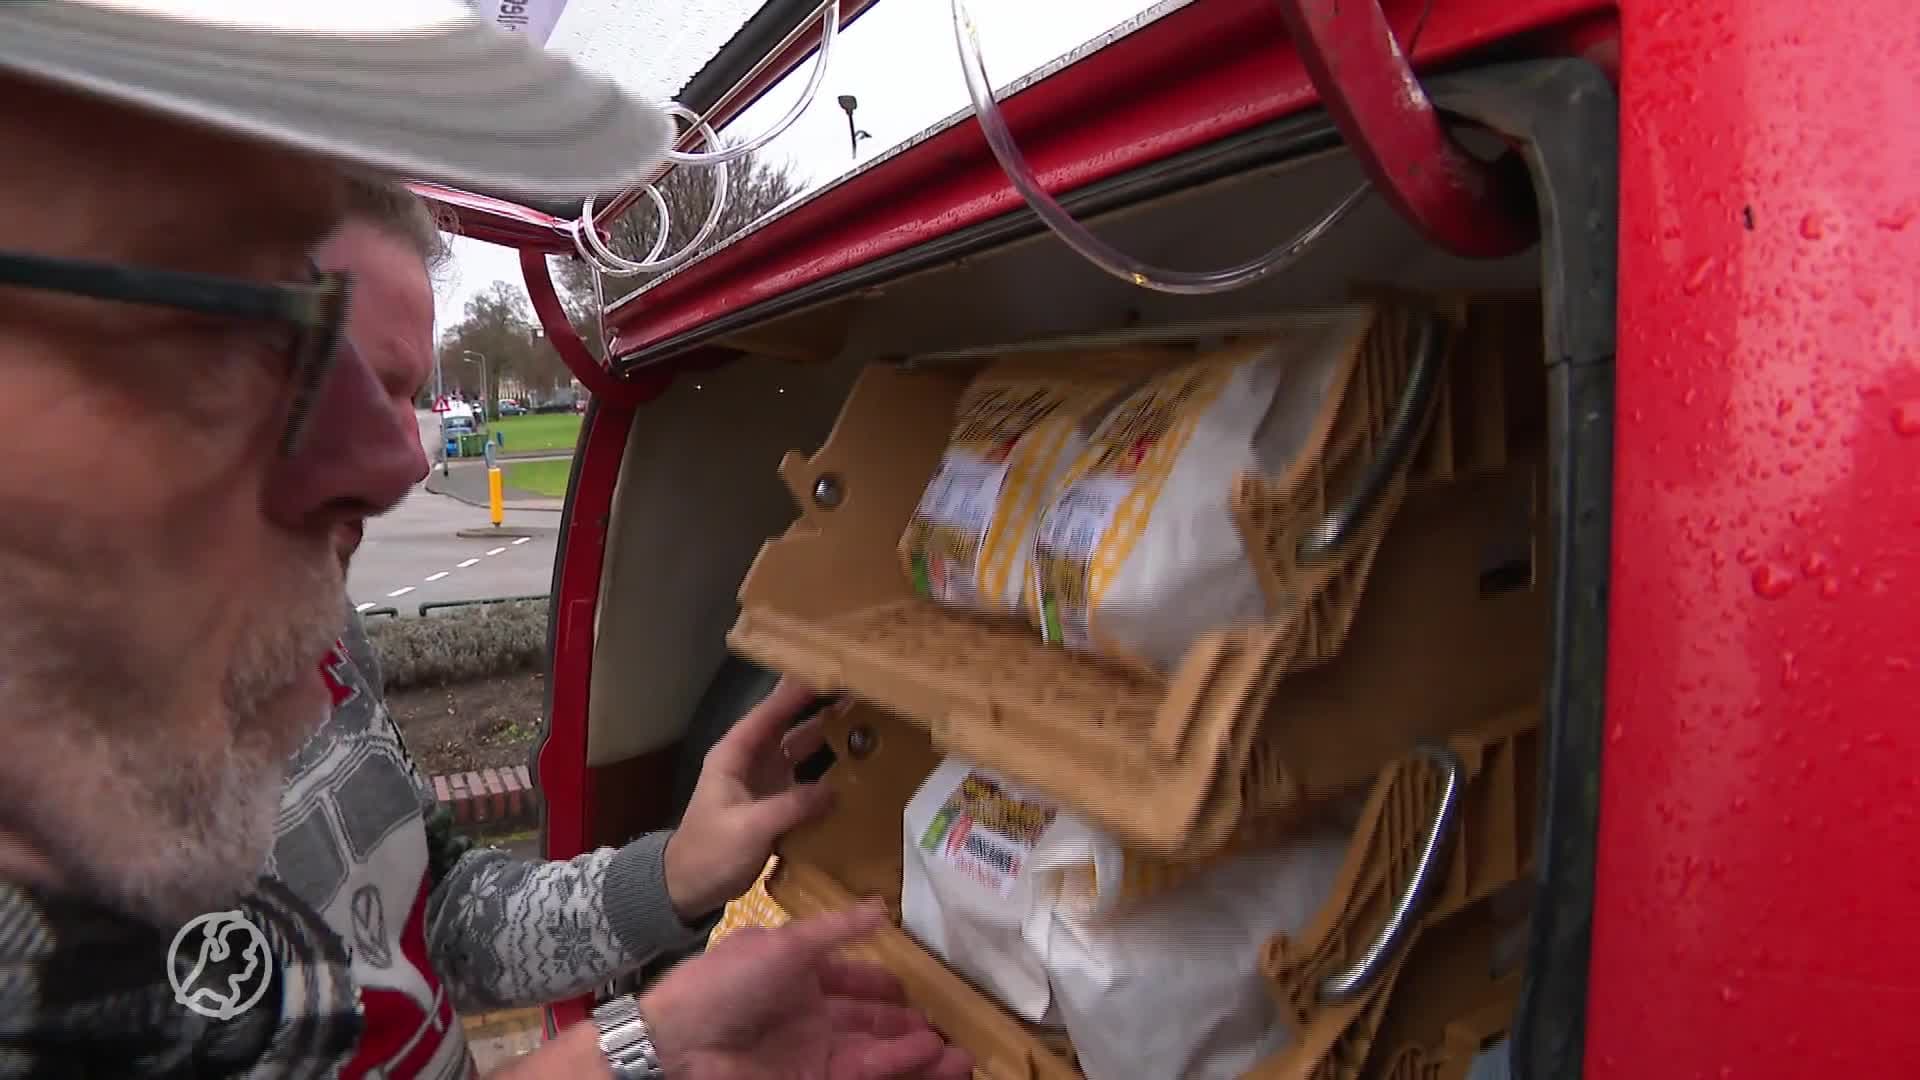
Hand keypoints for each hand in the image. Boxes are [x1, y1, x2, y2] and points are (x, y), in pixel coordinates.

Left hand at [641, 903, 973, 1079]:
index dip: (882, 984)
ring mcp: (811, 1051)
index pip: (850, 980)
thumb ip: (836, 929)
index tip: (916, 987)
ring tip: (961, 1054)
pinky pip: (866, 1071)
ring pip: (876, 1051)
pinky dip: (900, 1065)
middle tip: (950, 1026)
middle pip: (869, 1020)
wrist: (679, 1043)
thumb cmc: (724, 983)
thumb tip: (880, 906)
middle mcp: (807, 1015)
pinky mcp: (813, 1078)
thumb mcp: (784, 943)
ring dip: (916, 1052)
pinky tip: (931, 1057)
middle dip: (909, 1024)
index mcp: (795, 976)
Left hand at [665, 677, 835, 919]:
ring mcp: (765, 782)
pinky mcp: (777, 804)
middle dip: (818, 708)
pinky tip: (855, 770)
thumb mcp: (750, 828)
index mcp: (734, 755)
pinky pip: (806, 781)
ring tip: (863, 724)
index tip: (825, 672)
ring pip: (799, 751)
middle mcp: (751, 761)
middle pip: (787, 726)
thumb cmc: (710, 852)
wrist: (689, 889)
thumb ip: (791, 806)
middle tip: (856, 692)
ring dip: (827, 739)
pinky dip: (828, 774)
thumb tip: (835, 791)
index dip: (794, 693)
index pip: (767, 714)